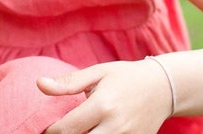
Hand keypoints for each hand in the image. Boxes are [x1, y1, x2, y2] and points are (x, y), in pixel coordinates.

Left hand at [37, 59, 171, 133]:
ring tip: (76, 130)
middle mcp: (115, 126)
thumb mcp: (97, 73)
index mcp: (102, 105)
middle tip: (60, 132)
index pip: (67, 128)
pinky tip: (92, 132)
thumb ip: (68, 83)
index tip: (46, 128)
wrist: (163, 88)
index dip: (50, 132)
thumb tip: (39, 84)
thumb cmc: (125, 77)